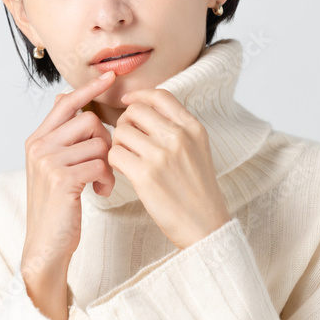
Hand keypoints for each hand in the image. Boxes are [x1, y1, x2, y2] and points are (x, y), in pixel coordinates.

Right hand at [21, 71, 116, 319]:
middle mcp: (39, 146)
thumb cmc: (58, 206)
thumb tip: (73, 102)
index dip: (89, 88)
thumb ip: (64, 138)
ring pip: (99, 142)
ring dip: (109, 164)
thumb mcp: (56, 167)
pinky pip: (100, 163)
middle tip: (103, 163)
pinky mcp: (62, 179)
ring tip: (101, 182)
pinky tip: (100, 192)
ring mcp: (48, 162)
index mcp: (38, 139)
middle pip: (89, 120)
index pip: (66, 102)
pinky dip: (107, 179)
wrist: (46, 244)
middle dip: (106, 141)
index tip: (110, 76)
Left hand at [110, 88, 230, 249]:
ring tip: (127, 158)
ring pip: (122, 132)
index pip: (160, 96)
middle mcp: (178, 137)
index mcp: (193, 128)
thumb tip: (145, 110)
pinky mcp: (145, 175)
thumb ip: (178, 128)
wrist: (205, 223)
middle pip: (136, 111)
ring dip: (118, 144)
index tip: (128, 101)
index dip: (139, 96)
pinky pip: (115, 154)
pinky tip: (124, 170)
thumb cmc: (198, 190)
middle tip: (127, 140)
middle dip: (125, 123)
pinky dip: (114, 161)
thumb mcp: (198, 149)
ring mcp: (161, 155)